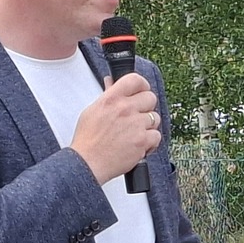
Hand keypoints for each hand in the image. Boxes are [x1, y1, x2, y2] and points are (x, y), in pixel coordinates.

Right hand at [71, 72, 160, 186]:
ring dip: (148, 126)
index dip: (142, 85)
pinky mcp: (142, 141)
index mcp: (111, 99)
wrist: (87, 162)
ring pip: (155, 118)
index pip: (135, 80)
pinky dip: (151, 142)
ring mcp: (135, 124)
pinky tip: (140, 145)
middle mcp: (125, 109)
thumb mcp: (92, 111)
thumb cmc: (87, 140)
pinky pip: (157, 136)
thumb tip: (112, 83)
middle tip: (138, 116)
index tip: (142, 90)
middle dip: (146, 107)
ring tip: (136, 133)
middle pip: (150, 98)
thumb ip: (107, 96)